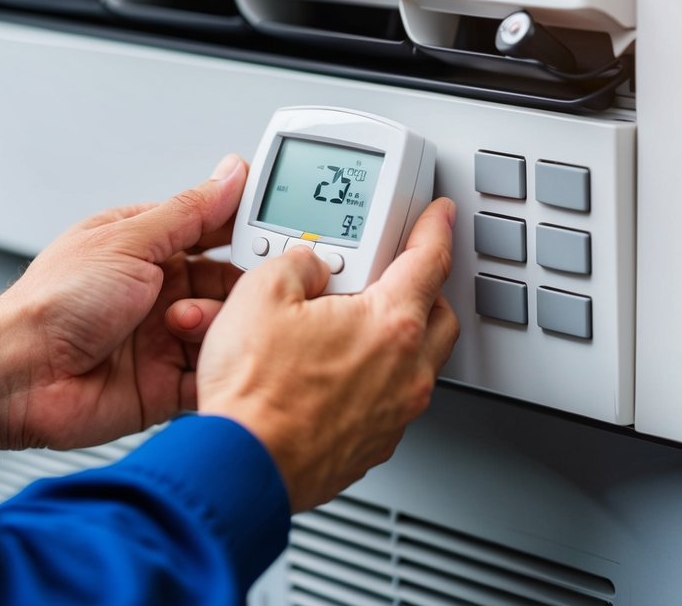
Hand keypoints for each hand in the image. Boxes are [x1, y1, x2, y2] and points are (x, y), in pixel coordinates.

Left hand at [0, 155, 246, 450]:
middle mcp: (159, 290)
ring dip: (219, 325)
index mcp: (147, 247)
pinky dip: (219, 367)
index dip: (244, 228)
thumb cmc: (54, 302)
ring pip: (226, 326)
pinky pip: (212, 373)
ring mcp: (164, 337)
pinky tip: (210, 360)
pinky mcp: (168, 383)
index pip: (213, 229)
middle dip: (242, 283)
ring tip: (187, 326)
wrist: (20, 377)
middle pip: (228, 281)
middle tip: (251, 284)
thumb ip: (189, 213)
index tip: (273, 230)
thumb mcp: (129, 241)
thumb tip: (230, 174)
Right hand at [169, 198, 458, 511]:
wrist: (242, 466)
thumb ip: (296, 263)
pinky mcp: (372, 446)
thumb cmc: (255, 394)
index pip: (431, 260)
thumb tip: (305, 265)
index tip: (440, 215)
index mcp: (390, 324)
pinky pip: (390, 401)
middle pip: (438, 314)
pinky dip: (375, 380)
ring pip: (418, 362)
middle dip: (424, 288)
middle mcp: (405, 372)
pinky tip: (336, 374)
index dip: (436, 227)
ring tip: (354, 326)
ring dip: (398, 338)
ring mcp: (393, 414)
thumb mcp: (261, 293)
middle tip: (395, 273)